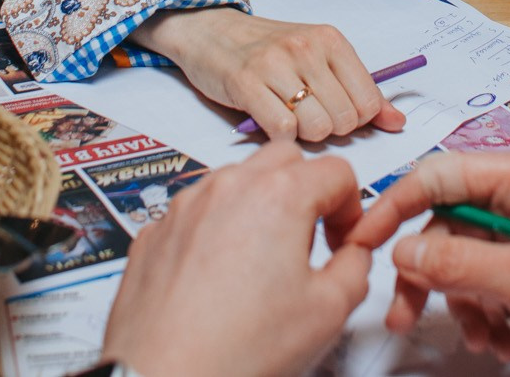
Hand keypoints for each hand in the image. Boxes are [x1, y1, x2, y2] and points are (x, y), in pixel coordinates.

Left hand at [100, 142, 371, 376]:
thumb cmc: (237, 350)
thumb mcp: (328, 313)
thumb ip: (355, 268)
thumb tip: (353, 255)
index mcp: (278, 196)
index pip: (335, 171)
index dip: (350, 207)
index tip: (343, 239)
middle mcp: (227, 188)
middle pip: (283, 159)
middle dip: (305, 190)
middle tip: (309, 240)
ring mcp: (185, 207)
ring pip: (235, 180)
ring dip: (258, 205)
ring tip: (262, 264)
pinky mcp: (155, 233)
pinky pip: (196, 212)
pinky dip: (215, 229)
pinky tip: (219, 278)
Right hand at [131, 8, 404, 142]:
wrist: (211, 32)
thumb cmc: (268, 50)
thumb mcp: (318, 59)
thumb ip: (359, 91)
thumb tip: (397, 122)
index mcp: (331, 40)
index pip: (369, 101)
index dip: (355, 120)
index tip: (334, 113)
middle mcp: (307, 48)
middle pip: (344, 120)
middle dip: (329, 130)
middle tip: (306, 116)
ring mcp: (276, 64)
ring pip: (316, 128)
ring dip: (304, 135)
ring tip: (288, 118)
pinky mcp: (246, 83)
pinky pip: (282, 131)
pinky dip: (280, 138)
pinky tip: (270, 122)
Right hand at [347, 152, 509, 375]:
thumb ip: (457, 263)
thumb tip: (401, 252)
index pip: (439, 173)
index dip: (394, 205)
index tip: (361, 241)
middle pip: (444, 223)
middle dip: (428, 276)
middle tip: (404, 317)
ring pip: (462, 260)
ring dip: (461, 304)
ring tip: (481, 339)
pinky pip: (486, 282)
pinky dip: (485, 314)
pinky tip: (502, 342)